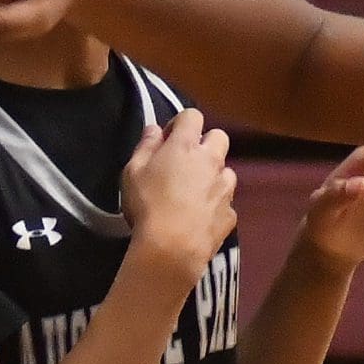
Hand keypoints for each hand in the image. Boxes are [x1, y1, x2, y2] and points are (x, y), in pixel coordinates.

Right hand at [123, 110, 236, 285]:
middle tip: (185, 162)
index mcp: (186, 146)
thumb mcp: (132, 172)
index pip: (193, 116)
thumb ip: (145, 146)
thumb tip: (155, 129)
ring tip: (194, 192)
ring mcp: (225, 188)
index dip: (180, 123)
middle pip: (219, 137)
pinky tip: (200, 217)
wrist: (173, 247)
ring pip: (227, 170)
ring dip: (213, 175)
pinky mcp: (231, 213)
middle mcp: (212, 161)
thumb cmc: (147, 204)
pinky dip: (216, 204)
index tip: (167, 139)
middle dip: (205, 143)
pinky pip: (226, 201)